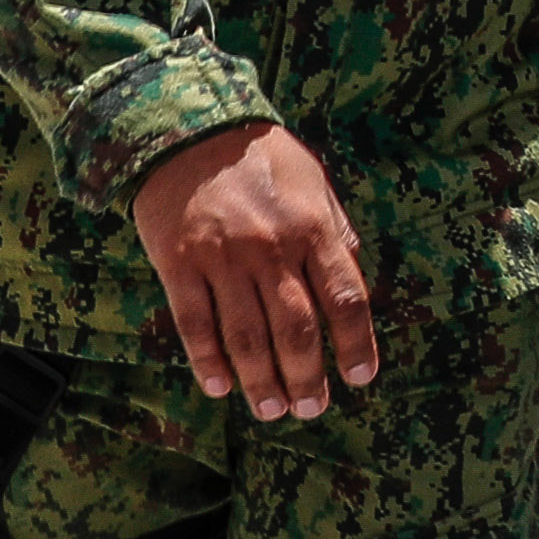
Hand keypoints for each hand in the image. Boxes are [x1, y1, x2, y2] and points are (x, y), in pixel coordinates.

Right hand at [132, 122, 374, 419]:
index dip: (355, 344)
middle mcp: (272, 249)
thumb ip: (334, 230)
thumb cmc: (260, 157)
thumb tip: (354, 274)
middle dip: (308, 377)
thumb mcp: (314, 181)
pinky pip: (195, 324)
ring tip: (272, 410)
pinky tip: (220, 388)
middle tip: (313, 410)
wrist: (186, 127)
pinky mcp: (179, 264)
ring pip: (247, 336)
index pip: (345, 299)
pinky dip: (208, 361)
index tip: (360, 379)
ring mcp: (223, 259)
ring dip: (261, 381)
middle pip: (297, 329)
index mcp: (313, 228)